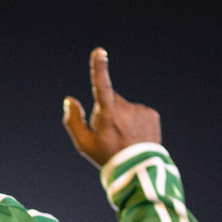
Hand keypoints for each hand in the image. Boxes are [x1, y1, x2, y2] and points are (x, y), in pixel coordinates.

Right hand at [62, 48, 161, 167]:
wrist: (138, 169)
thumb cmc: (107, 157)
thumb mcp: (84, 144)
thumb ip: (73, 120)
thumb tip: (69, 100)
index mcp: (108, 114)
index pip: (101, 86)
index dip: (99, 68)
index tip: (100, 52)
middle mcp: (125, 108)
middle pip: (110, 99)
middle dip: (107, 110)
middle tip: (108, 133)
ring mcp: (140, 110)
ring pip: (125, 107)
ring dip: (122, 117)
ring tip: (124, 138)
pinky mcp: (151, 114)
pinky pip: (138, 112)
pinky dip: (135, 121)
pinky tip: (135, 136)